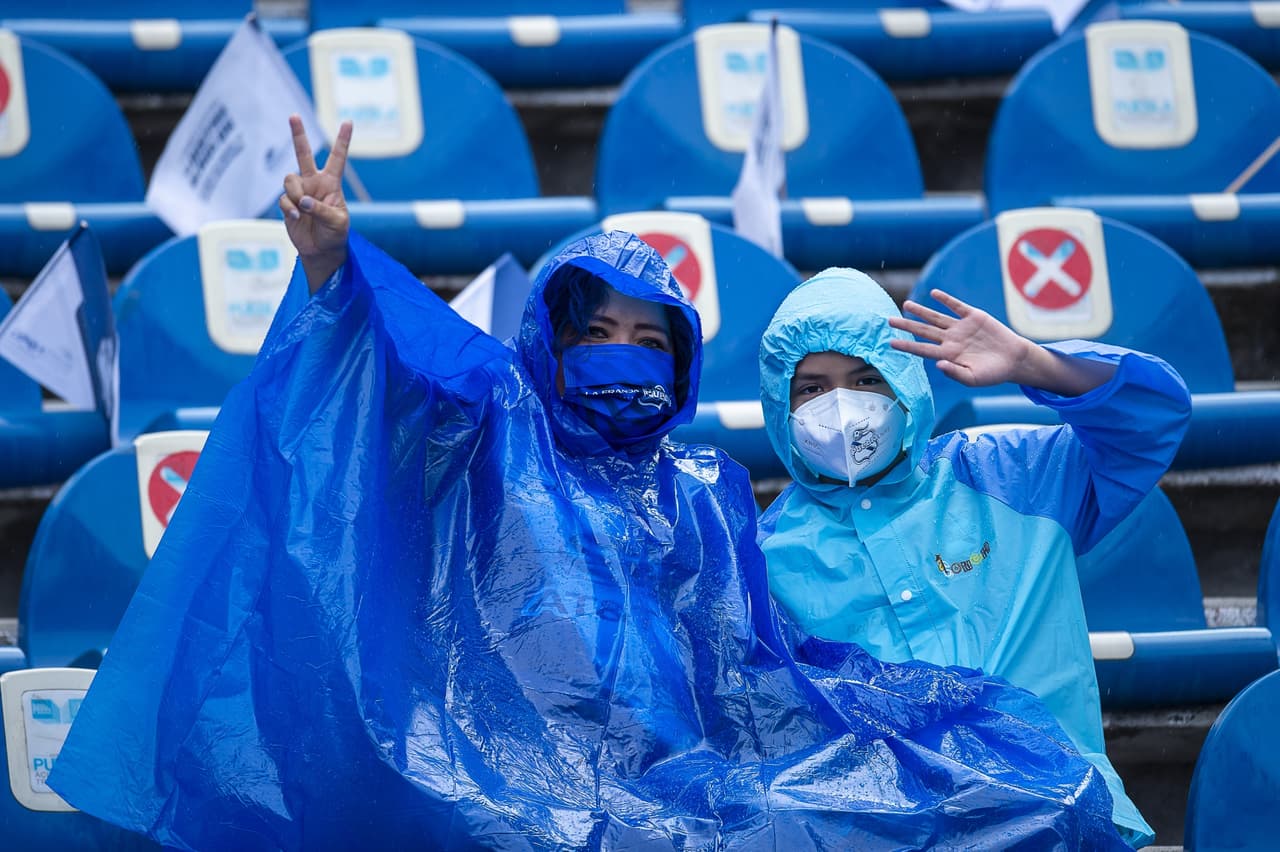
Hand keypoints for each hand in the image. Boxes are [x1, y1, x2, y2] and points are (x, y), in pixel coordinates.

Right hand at [279, 115, 351, 293]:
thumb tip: (304, 201)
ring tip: (303, 209)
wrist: (321, 250)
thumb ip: (321, 210)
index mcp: (332, 183)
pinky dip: (290, 208)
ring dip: (295, 194)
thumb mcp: (337, 222)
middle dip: (298, 134)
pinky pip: (284, 199)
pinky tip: (297, 217)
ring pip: (289, 180)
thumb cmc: (335, 234)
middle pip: (303, 154)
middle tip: (294, 115)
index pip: (338, 158)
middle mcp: (314, 183)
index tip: (348, 122)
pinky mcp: (288, 204)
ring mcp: (300, 192)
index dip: (343, 140)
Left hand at [887, 289, 1034, 387]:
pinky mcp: (974, 317)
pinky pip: (956, 306)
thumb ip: (955, 373)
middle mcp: (951, 340)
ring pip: (936, 317)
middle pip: (924, 331)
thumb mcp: (974, 379)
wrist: (1014, 360)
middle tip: (889, 320)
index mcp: (948, 355)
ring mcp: (961, 328)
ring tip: (906, 304)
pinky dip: (946, 300)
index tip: (891, 342)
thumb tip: (938, 364)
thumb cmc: (993, 373)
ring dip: (921, 311)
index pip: (923, 349)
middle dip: (907, 325)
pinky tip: (934, 294)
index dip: (907, 345)